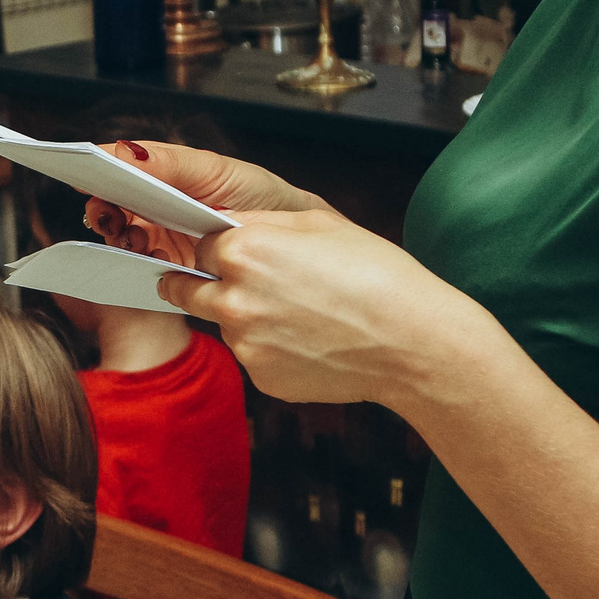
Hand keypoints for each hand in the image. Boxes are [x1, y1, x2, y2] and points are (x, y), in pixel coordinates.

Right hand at [83, 140, 321, 267]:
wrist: (302, 248)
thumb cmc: (267, 200)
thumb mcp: (222, 174)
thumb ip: (173, 163)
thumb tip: (122, 149)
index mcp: (170, 174)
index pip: (124, 166)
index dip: (99, 167)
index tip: (81, 171)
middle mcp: (162, 204)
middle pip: (115, 202)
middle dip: (104, 207)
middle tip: (107, 214)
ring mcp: (166, 237)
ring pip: (123, 236)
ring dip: (120, 237)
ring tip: (135, 239)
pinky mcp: (176, 271)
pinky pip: (142, 268)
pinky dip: (138, 265)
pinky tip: (154, 261)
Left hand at [154, 207, 498, 409]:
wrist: (411, 341)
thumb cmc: (376, 275)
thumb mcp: (318, 222)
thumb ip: (260, 222)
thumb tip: (226, 224)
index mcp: (243, 252)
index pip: (200, 246)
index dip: (217, 248)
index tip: (228, 253)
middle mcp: (233, 299)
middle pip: (188, 289)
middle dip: (203, 284)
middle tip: (239, 285)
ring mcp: (245, 343)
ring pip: (226, 324)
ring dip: (246, 317)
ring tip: (301, 314)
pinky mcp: (261, 377)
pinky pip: (253, 356)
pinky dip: (272, 349)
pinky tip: (311, 340)